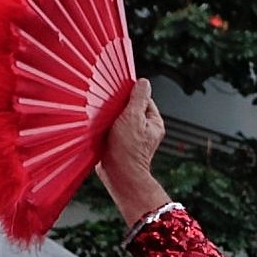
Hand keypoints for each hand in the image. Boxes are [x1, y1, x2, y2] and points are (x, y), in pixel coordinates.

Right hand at [96, 79, 168, 222]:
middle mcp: (146, 130)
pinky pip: (113, 127)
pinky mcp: (120, 143)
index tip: (120, 95)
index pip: (144, 98)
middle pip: (131, 107)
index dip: (131, 94)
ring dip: (112, 116)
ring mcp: (133, 137)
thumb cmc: (127, 149)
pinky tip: (102, 128)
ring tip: (107, 120)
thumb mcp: (133, 117)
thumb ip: (138, 98)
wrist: (117, 174)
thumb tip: (144, 83)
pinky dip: (107, 125)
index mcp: (154, 122)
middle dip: (120, 106)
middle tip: (112, 108)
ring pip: (121, 117)